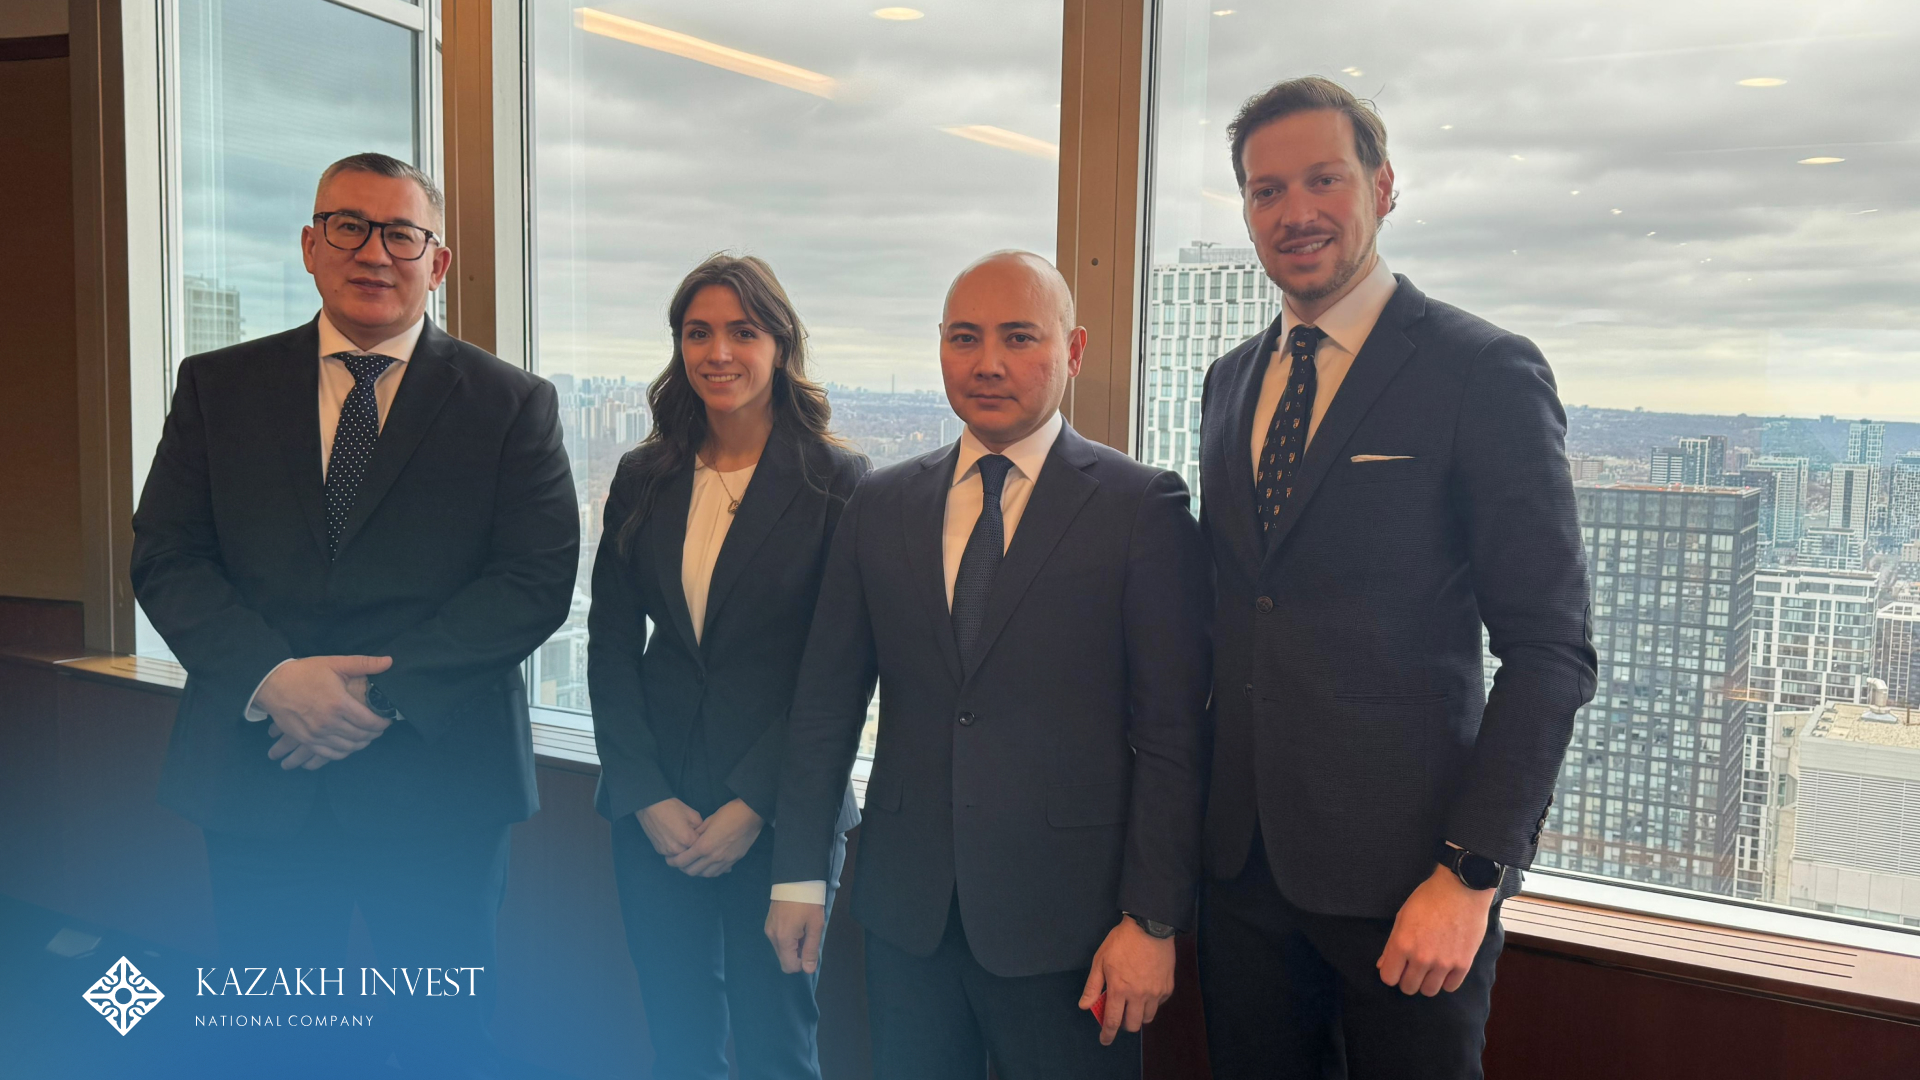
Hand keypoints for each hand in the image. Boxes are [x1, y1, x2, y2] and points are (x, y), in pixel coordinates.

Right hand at [256, 655, 392, 769]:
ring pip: (347, 748)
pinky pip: (328, 754)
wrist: (272, 684)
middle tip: (378, 728)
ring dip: (360, 744)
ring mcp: (316, 734)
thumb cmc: (305, 672)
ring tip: (366, 737)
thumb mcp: (335, 663)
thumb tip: (389, 661)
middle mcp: (329, 723)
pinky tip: (347, 746)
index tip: (387, 720)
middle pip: (360, 737)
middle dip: (374, 734)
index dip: (382, 723)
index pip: (369, 722)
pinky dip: (342, 753)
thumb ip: (364, 664)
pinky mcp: (305, 740)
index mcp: (339, 704)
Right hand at [636, 798, 704, 856]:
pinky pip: (671, 854)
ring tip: (682, 837)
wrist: (651, 806)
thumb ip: (701, 827)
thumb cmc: (672, 808)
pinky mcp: (659, 850)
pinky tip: (673, 838)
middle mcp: (677, 849)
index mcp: (687, 840)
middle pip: (690, 853)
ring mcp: (666, 851)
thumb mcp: (693, 814)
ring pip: (680, 855)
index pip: (701, 846)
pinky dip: (674, 849)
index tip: (701, 834)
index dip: (702, 840)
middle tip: (692, 836)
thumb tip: (701, 835)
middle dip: (693, 847)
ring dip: (683, 849)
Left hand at [667, 799, 763, 877]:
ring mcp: (724, 861)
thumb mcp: (708, 821)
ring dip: (697, 871)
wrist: (751, 814)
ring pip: (706, 875)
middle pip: (693, 871)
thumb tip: (690, 840)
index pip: (683, 860)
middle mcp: (713, 857)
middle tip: (680, 862)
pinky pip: (719, 872)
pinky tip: (708, 866)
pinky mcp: (734, 861)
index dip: (673, 862)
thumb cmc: (728, 813)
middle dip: (683, 868)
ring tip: (694, 865)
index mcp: (704, 846)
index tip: (669, 860)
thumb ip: (697, 834)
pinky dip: (710, 871)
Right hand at [765, 899, 825, 974]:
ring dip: (793, 945)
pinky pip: (778, 938)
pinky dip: (788, 937)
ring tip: (803, 927)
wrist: (796, 877)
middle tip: (808, 936)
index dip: (802, 963)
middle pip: (784, 958)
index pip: (789, 966)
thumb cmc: (809, 902)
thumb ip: (811, 950)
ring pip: (781, 948)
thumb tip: (808, 970)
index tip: (811, 949)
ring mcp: (768, 928)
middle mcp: (772, 936)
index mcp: (783, 939)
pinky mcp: (769, 922)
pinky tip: (796, 923)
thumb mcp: (815, 926)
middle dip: (797, 953)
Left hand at [1079, 917, 1175, 1045]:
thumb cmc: (1121, 942)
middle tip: (1119, 1014)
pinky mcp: (1167, 987)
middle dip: (1123, 1025)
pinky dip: (1150, 1003)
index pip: (1113, 1021)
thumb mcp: (1100, 960)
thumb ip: (1093, 986)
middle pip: (1132, 1025)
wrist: (1150, 926)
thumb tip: (1085, 1006)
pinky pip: (1158, 1004)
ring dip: (1138, 1015)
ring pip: (1147, 1017)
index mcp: (1119, 989)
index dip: (1107, 1034)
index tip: (1104, 1041)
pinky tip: (1145, 991)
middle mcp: (1138, 995)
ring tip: (1133, 1002)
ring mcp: (1155, 992)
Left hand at [1376, 863, 1495, 995]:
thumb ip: (1392, 945)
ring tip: (1430, 969)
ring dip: (1426, 982)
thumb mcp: (1402, 917)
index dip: (1391, 973)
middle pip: (1408, 987)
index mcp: (1402, 944)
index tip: (1397, 966)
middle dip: (1407, 979)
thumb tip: (1383, 966)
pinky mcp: (1463, 964)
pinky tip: (1445, 969)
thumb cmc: (1428, 899)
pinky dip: (1445, 981)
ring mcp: (1443, 963)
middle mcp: (1421, 958)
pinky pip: (1450, 987)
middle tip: (1413, 967)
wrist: (1462, 889)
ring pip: (1429, 991)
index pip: (1389, 978)